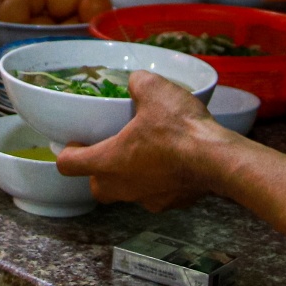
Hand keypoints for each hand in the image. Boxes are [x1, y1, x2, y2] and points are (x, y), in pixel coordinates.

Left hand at [54, 71, 236, 211]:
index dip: (68, 152)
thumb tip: (136, 81)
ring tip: (144, 154)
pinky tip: (172, 164)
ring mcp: (147, 199)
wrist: (217, 160)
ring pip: (126, 192)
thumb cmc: (179, 128)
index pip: (68, 164)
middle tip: (110, 149)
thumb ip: (137, 83)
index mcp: (108, 161)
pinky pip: (155, 194)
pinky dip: (158, 181)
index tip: (78, 140)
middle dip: (98, 171)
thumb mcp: (153, 89)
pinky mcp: (171, 204)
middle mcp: (122, 186)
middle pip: (96, 186)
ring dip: (129, 177)